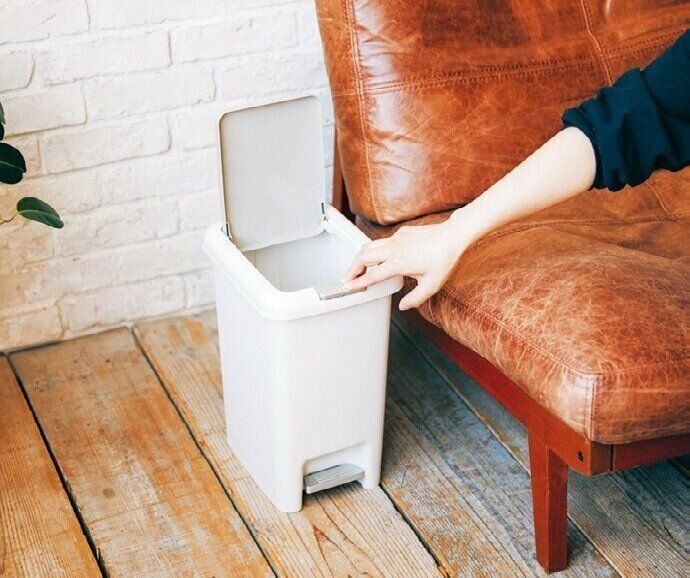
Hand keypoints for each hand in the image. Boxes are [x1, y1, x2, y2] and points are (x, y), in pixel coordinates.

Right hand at [343, 216, 470, 309]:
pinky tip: (377, 257)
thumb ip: (415, 298)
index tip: (349, 286)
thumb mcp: (431, 285)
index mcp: (398, 263)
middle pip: (363, 257)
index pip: (372, 274)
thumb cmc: (444, 259)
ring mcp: (396, 239)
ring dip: (360, 257)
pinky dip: (373, 250)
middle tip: (347, 278)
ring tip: (356, 267)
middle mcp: (393, 249)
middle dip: (352, 268)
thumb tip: (403, 306)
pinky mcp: (401, 233)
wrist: (453, 236)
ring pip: (369, 246)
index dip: (358, 282)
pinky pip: (381, 241)